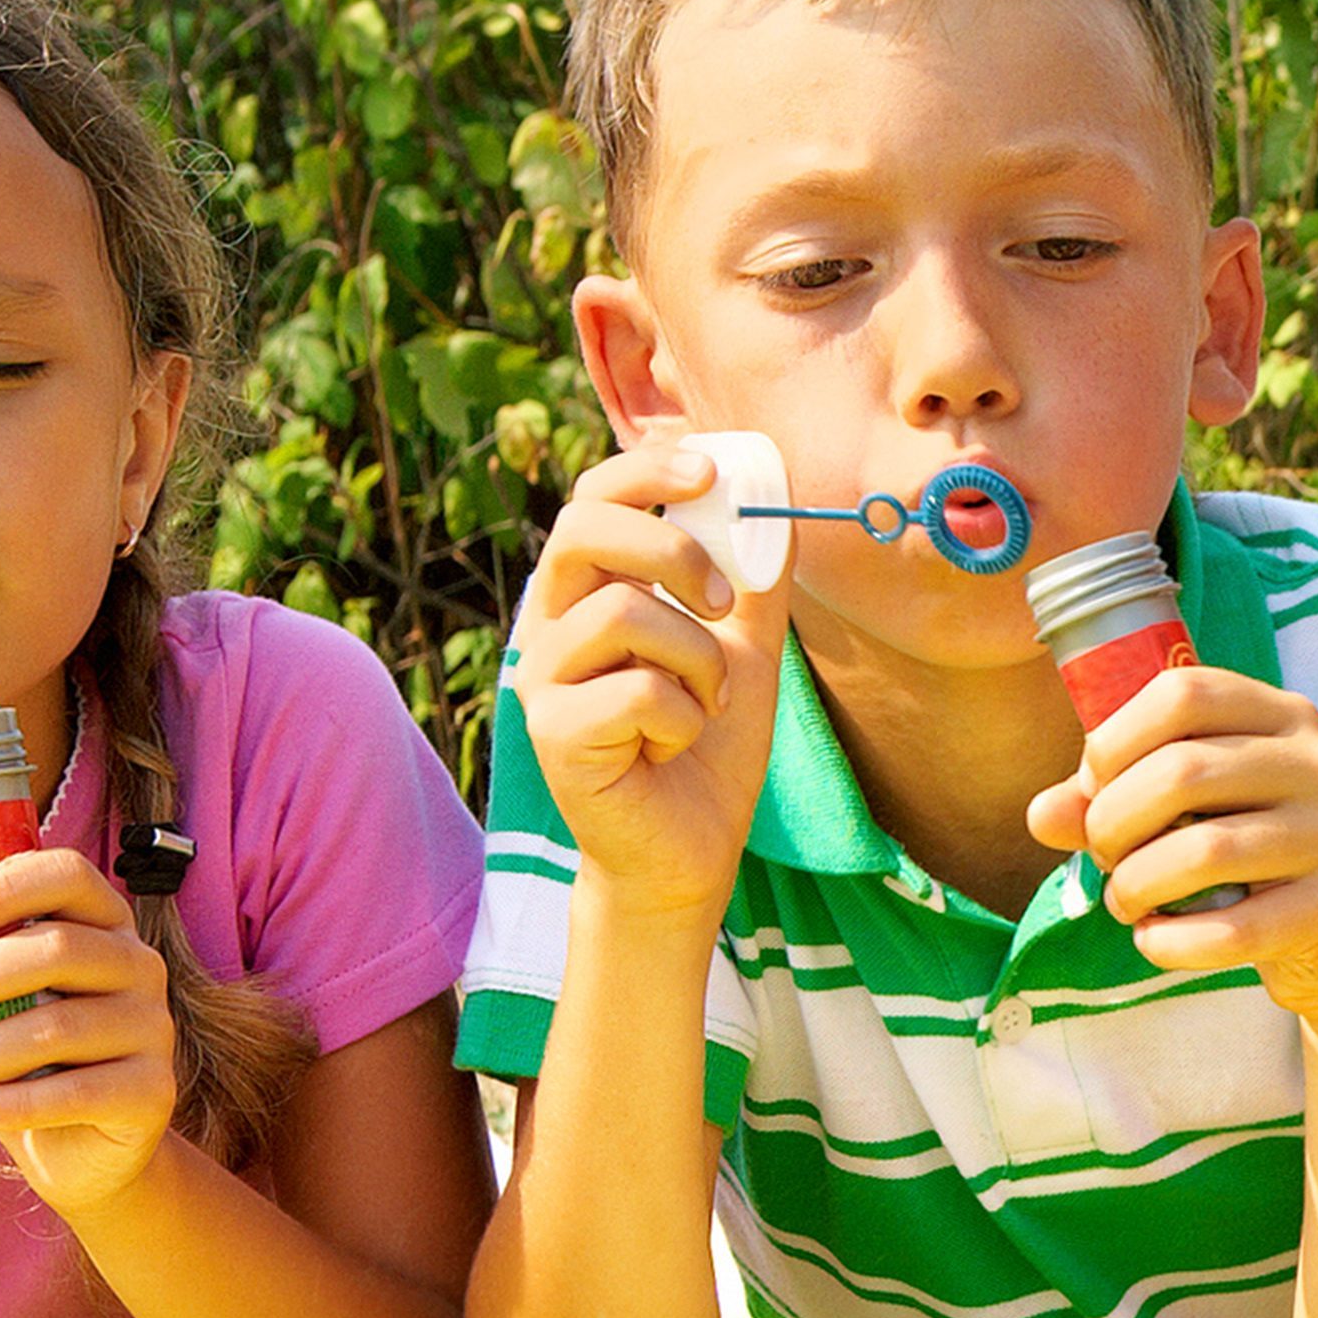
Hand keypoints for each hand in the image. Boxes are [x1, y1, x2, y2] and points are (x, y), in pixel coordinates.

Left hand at [0, 848, 183, 1210]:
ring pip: (60, 1026)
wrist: (73, 1148)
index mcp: (98, 925)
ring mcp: (153, 1027)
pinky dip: (14, 1103)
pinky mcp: (154, 1089)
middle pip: (61, 947)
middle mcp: (138, 965)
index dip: (8, 885)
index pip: (68, 875)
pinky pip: (80, 1091)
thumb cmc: (18, 1058)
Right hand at [505, 440, 791, 913]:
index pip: (593, 498)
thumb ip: (754, 576)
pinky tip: (671, 748)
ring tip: (704, 705)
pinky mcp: (552, 731)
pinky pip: (636, 690)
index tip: (711, 470)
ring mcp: (541, 677)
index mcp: (590, 592)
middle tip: (726, 604)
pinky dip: (683, 718)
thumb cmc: (706, 746)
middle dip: (672, 549)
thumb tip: (775, 490)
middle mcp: (551, 625)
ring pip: (624, 613)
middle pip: (583, 531)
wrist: (690, 849)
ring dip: (697, 660)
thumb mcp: (744, 646)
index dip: (645, 469)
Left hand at [1027, 667, 1317, 1023]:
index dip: (1114, 741)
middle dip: (1112, 824)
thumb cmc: (1259, 858)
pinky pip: (1232, 929)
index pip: (1181, 693)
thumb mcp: (1199, 811)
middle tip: (1104, 858)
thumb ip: (1118, 799)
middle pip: (1180, 771)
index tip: (1094, 788)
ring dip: (1134, 886)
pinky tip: (1157, 940)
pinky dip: (1170, 942)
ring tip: (1125, 902)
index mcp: (1284, 717)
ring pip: (1202, 852)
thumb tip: (1041, 814)